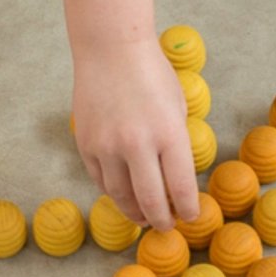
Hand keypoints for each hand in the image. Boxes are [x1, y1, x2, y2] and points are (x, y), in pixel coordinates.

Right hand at [71, 41, 199, 231]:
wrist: (110, 49)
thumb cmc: (151, 74)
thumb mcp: (177, 107)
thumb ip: (176, 144)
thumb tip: (175, 180)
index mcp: (168, 134)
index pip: (181, 189)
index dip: (187, 210)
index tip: (189, 217)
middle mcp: (137, 144)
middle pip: (150, 201)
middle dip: (161, 221)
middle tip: (166, 227)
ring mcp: (107, 146)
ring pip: (120, 196)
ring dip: (134, 212)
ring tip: (144, 217)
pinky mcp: (86, 144)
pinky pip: (101, 180)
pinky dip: (114, 192)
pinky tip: (124, 194)